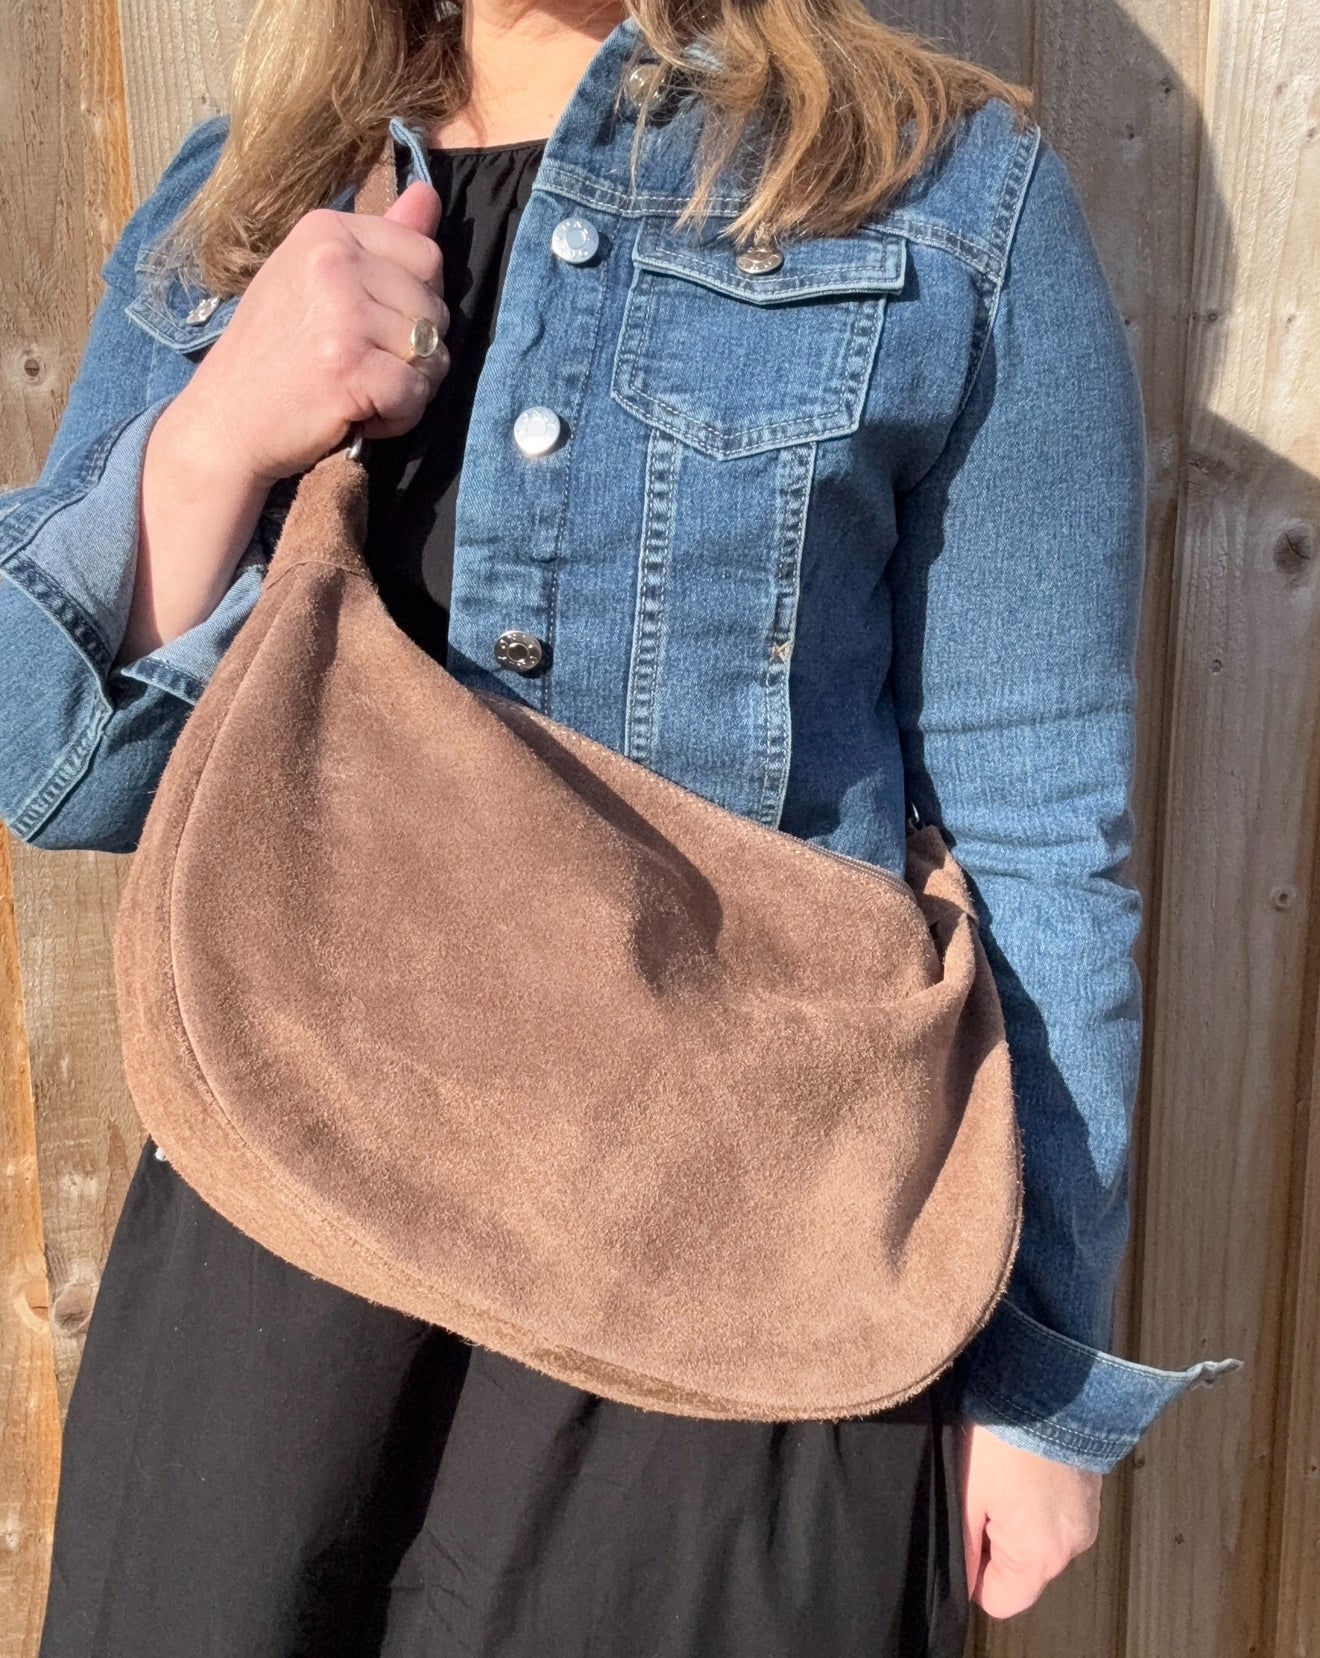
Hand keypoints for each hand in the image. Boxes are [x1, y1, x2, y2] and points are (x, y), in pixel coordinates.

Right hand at [175, 178, 450, 485]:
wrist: (225, 422)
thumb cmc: (274, 354)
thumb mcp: (314, 280)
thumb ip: (380, 241)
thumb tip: (430, 194)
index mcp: (327, 231)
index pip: (426, 255)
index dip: (415, 303)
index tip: (369, 327)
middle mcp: (334, 262)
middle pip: (435, 308)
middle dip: (413, 352)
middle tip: (358, 366)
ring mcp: (343, 314)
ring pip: (433, 354)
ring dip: (406, 387)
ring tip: (357, 390)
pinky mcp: (351, 368)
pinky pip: (417, 394)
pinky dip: (397, 418)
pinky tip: (358, 416)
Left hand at [956, 1418, 1101, 1617]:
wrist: (1047, 1375)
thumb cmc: (1004, 1433)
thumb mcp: (967, 1492)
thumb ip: (962, 1545)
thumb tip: (960, 1578)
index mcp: (1040, 1556)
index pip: (1002, 1599)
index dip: (974, 1573)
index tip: (963, 1533)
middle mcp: (1072, 1543)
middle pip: (1021, 1566)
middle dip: (995, 1536)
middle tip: (979, 1489)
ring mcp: (1086, 1513)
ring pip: (1037, 1533)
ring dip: (1016, 1512)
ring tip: (1001, 1468)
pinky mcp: (1090, 1485)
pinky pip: (1055, 1506)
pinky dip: (1036, 1492)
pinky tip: (1021, 1458)